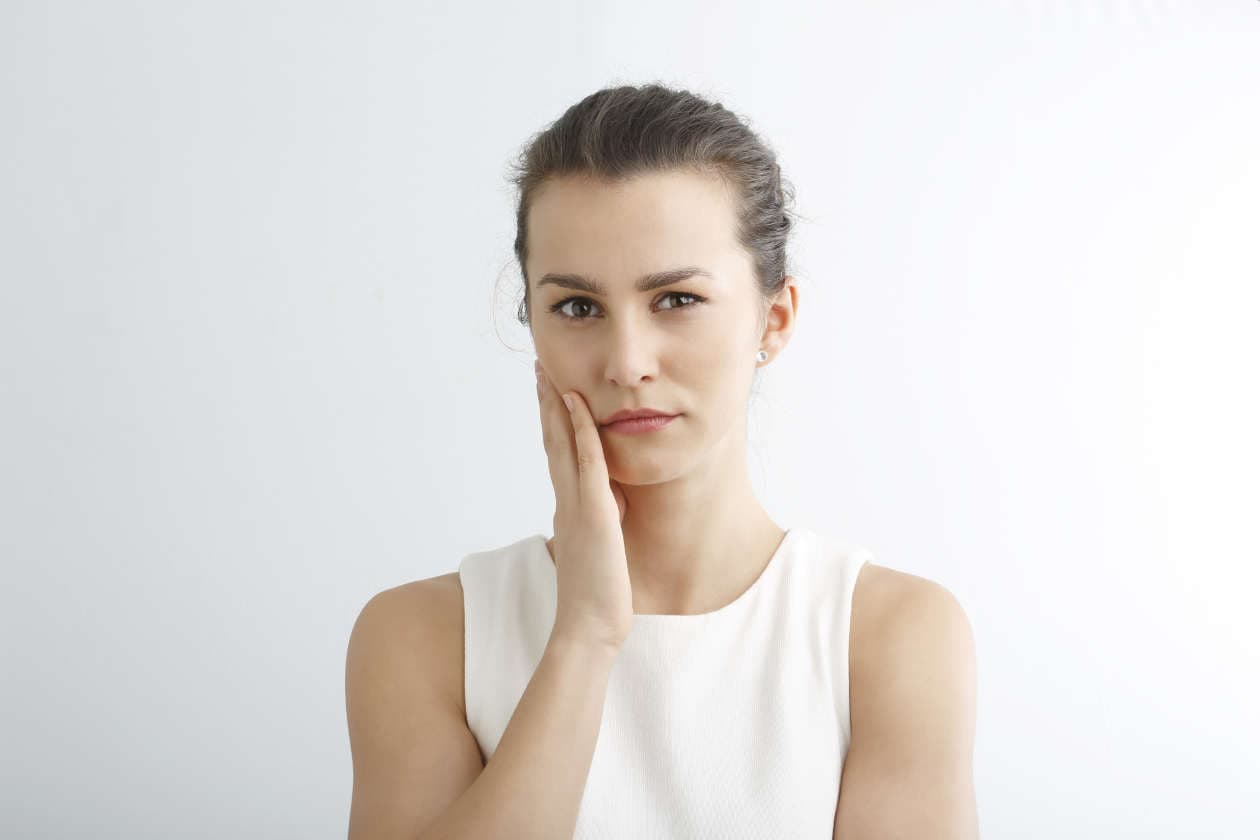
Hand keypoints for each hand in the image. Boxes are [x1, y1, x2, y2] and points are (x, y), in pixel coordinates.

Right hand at [535, 359, 632, 649]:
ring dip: (556, 406)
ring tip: (550, 372)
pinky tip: (577, 403)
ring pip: (562, 444)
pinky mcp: (595, 512)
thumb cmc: (598, 595)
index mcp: (568, 507)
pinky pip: (586, 462)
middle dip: (546, 402)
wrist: (590, 627)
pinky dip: (581, 430)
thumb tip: (615, 499)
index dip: (551, 421)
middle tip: (539, 367)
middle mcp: (566, 499)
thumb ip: (602, 518)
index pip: (557, 454)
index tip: (548, 390)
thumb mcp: (602, 545)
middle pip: (551, 440)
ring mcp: (577, 504)